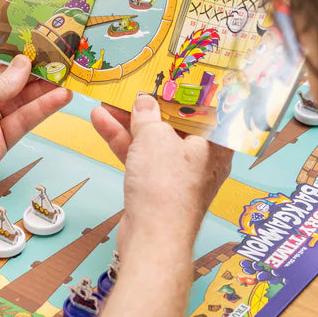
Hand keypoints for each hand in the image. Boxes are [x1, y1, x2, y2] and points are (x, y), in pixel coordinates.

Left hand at [0, 51, 70, 209]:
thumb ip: (1, 80)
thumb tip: (24, 64)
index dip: (1, 51)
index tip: (26, 41)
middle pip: (5, 79)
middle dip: (30, 71)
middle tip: (57, 59)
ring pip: (18, 100)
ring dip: (42, 90)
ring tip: (65, 77)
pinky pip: (23, 121)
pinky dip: (42, 109)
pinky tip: (59, 98)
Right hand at [92, 95, 231, 254]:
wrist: (153, 239)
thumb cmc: (166, 188)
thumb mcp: (154, 137)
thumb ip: (148, 115)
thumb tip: (144, 102)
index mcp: (215, 144)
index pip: (206, 110)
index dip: (187, 92)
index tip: (171, 77)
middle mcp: (201, 159)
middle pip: (175, 124)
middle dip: (149, 106)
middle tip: (131, 88)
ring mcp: (178, 175)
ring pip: (154, 140)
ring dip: (129, 122)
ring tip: (106, 102)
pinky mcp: (157, 188)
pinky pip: (141, 157)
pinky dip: (123, 142)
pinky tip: (102, 122)